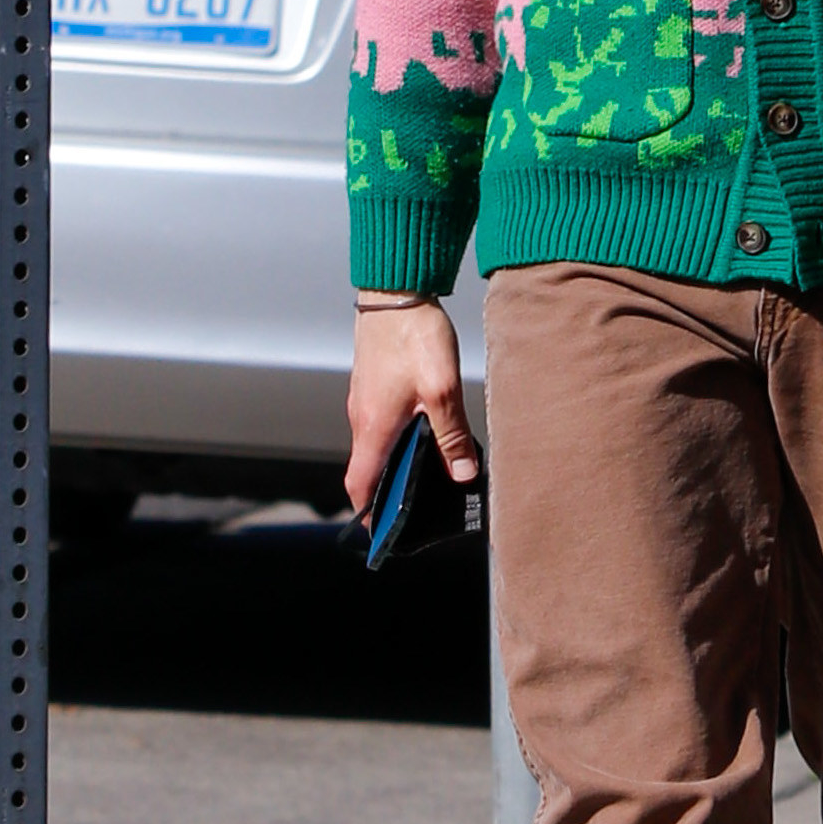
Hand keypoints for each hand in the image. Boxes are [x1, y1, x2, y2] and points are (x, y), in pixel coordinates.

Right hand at [344, 299, 479, 515]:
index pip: (359, 484)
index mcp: (373, 427)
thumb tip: (463, 474)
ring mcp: (365, 400)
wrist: (395, 291)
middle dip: (390, 492)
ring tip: (433, 473)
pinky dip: (400, 438)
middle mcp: (361, 418)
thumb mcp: (442, 391)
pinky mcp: (373, 385)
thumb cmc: (414, 337)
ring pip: (377, 445)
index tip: (383, 532)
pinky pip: (382, 424)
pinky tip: (428, 433)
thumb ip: (452, 436)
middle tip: (421, 507)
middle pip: (369, 469)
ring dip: (398, 463)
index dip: (369, 513)